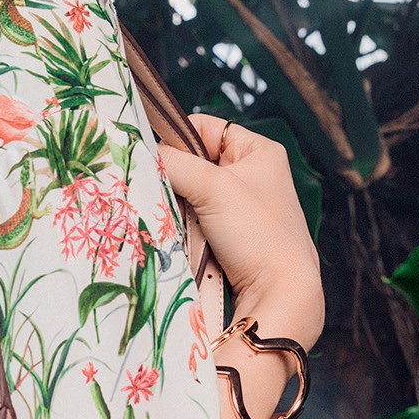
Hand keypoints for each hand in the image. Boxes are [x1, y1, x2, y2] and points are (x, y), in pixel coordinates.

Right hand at [158, 116, 323, 349]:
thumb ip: (172, 162)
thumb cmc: (259, 233)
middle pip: (193, 161)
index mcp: (259, 151)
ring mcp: (240, 205)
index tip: (154, 157)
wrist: (279, 292)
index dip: (176, 139)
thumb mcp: (212, 187)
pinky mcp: (230, 233)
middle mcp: (251, 174)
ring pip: (190, 192)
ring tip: (173, 215)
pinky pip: (194, 217)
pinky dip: (183, 224)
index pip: (202, 126)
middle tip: (161, 188)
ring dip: (177, 203)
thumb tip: (139, 152)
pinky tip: (181, 233)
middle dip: (175, 176)